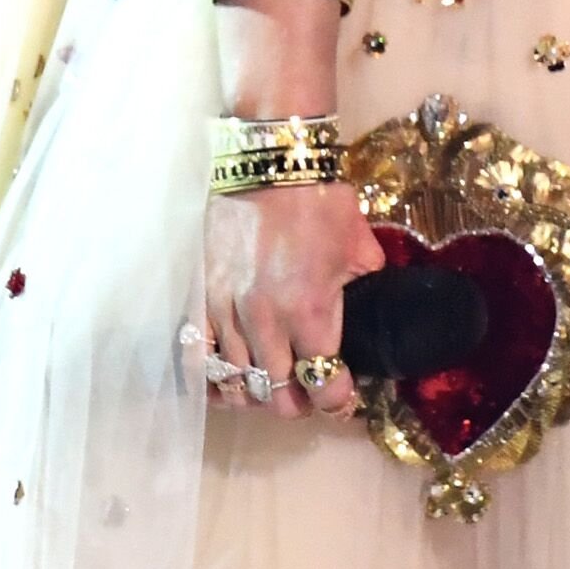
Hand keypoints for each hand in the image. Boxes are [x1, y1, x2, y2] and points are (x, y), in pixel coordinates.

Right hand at [199, 181, 380, 417]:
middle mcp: (267, 324)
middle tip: (307, 392)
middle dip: (298, 403)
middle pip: (277, 397)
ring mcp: (228, 314)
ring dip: (258, 394)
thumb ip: (365, 284)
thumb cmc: (319, 202)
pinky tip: (226, 378)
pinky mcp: (200, 300)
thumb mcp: (360, 245)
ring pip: (236, 384)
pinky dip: (214, 378)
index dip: (337, 402)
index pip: (324, 385)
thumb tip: (370, 305)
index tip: (343, 398)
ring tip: (271, 385)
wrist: (268, 165)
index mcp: (312, 313)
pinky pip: (199, 358)